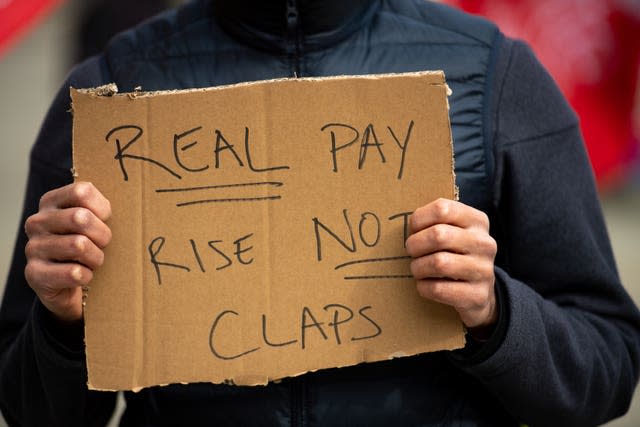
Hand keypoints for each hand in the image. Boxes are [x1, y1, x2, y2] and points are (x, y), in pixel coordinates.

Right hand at [24, 182, 111, 322]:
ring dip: (96, 258)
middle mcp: (37, 222)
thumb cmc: (88, 247)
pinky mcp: (35, 273)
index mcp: (51, 202)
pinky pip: (73, 272)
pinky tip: (83, 276)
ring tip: (92, 261)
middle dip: (102, 235)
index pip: (82, 192)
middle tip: (102, 246)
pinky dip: (87, 276)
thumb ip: (102, 209)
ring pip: (79, 245)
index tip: (105, 220)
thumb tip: (128, 200)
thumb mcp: (94, 222)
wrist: (70, 287)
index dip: (102, 208)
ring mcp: (33, 247)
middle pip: (80, 217)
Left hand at [405, 198, 497, 331]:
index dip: (419, 220)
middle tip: (411, 252)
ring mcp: (484, 270)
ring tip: (418, 269)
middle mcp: (484, 243)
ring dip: (418, 268)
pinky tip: (425, 285)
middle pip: (438, 235)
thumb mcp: (452, 232)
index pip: (442, 209)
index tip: (413, 230)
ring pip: (439, 263)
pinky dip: (424, 287)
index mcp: (477, 221)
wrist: (480, 293)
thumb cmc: (456, 255)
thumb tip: (410, 226)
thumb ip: (433, 222)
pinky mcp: (478, 295)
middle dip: (415, 245)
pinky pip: (438, 289)